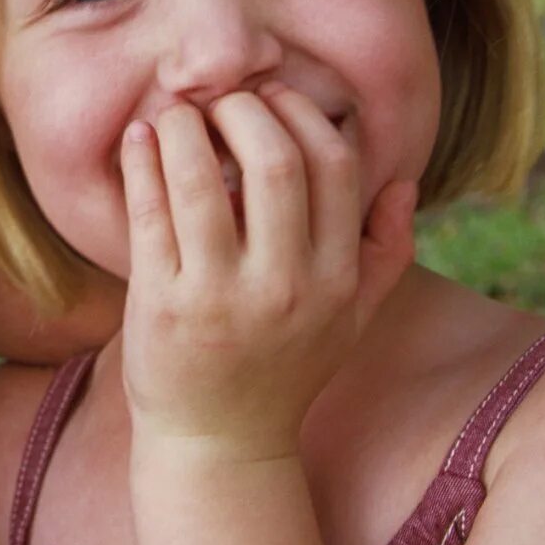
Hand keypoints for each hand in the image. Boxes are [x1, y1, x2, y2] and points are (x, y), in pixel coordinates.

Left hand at [119, 87, 417, 463]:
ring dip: (187, 127)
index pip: (334, 168)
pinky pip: (148, 212)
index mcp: (335, 281)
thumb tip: (404, 182)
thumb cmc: (284, 370)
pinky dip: (142, 162)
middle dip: (245, 110)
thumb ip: (385, 254)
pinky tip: (140, 137)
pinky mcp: (161, 305)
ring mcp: (219, 297)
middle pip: (274, 162)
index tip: (273, 99)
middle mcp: (284, 287)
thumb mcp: (351, 321)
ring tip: (180, 113)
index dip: (303, 116)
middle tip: (223, 100)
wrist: (219, 445)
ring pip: (201, 180)